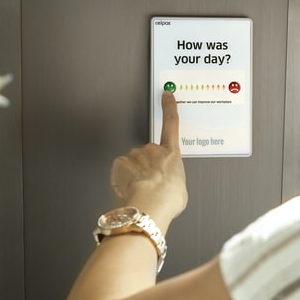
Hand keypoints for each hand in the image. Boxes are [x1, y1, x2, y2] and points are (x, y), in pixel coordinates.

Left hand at [109, 91, 187, 225]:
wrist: (151, 204)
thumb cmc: (167, 199)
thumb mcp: (180, 189)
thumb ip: (173, 180)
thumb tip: (168, 185)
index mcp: (171, 153)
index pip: (171, 123)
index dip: (168, 107)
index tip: (166, 95)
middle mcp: (153, 150)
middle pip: (147, 153)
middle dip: (146, 166)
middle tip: (149, 184)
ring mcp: (136, 155)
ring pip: (132, 162)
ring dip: (134, 174)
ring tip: (140, 190)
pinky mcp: (121, 162)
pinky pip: (120, 170)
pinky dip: (122, 179)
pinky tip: (129, 189)